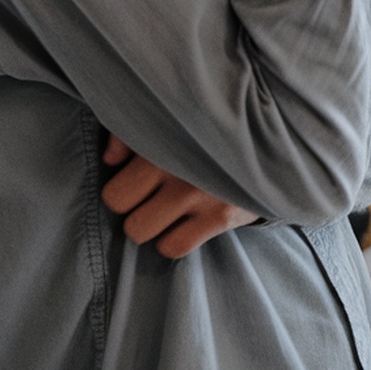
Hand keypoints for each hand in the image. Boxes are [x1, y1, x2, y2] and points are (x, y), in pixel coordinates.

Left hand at [101, 135, 258, 257]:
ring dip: (150, 226)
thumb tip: (109, 159)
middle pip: (118, 206)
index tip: (137, 181)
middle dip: (131, 206)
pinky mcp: (222, 216)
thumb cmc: (200, 136)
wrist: (261, 146)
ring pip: (140, 230)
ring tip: (165, 210)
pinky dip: (173, 241)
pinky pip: (173, 247)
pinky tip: (185, 224)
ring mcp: (199, 192)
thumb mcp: (164, 122)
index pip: (114, 187)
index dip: (121, 187)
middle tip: (150, 196)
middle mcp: (176, 164)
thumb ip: (128, 134)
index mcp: (159, 137)